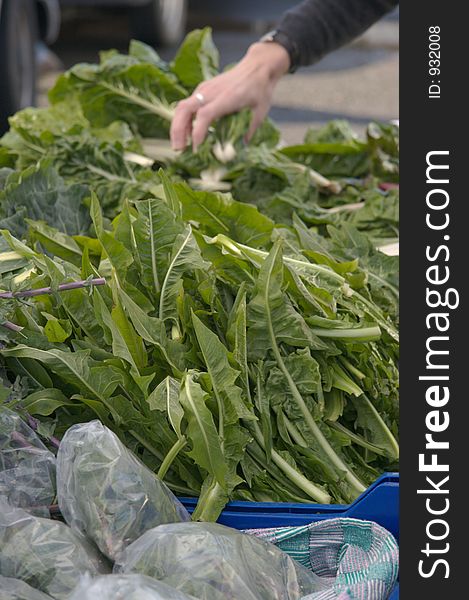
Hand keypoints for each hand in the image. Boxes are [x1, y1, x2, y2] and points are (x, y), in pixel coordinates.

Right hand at [170, 42, 289, 150]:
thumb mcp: (259, 113)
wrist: (257, 67)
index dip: (198, 132)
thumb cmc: (260, 89)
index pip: (205, 115)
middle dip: (178, 131)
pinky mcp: (202, 89)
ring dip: (178, 127)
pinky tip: (188, 133)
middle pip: (184, 109)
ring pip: (182, 107)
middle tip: (178, 150)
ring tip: (180, 145)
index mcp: (226, 98)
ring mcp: (204, 89)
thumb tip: (238, 149)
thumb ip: (248, 132)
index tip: (196, 148)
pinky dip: (184, 120)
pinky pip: (187, 105)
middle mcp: (211, 92)